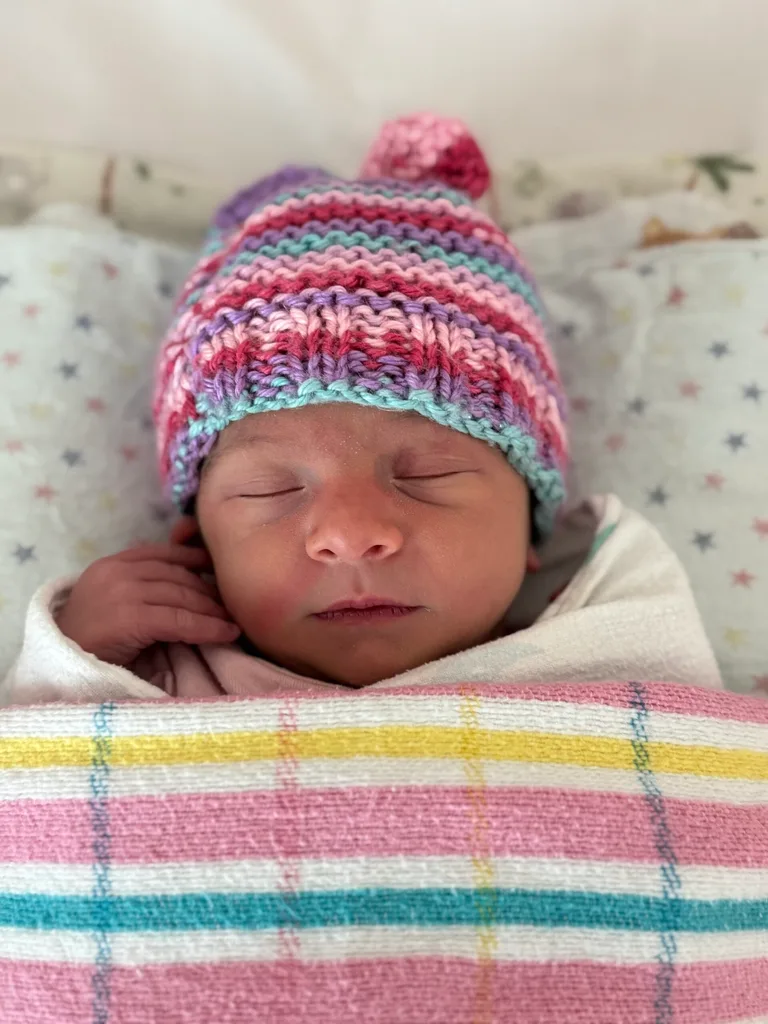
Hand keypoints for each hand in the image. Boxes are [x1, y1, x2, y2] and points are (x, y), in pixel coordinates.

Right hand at [57, 523, 239, 665]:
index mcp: (113, 563)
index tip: (218, 570)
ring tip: (232, 621)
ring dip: (213, 610)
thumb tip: (189, 580)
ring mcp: (122, 592)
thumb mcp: (113, 599)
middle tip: (231, 605)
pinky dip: (207, 627)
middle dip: (208, 591)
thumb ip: (141, 584)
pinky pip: (179, 620)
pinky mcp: (130, 618)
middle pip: (177, 575)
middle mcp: (118, 571)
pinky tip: (226, 634)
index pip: (163, 553)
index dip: (195, 559)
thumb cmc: (90, 639)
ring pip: (182, 596)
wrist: (58, 665)